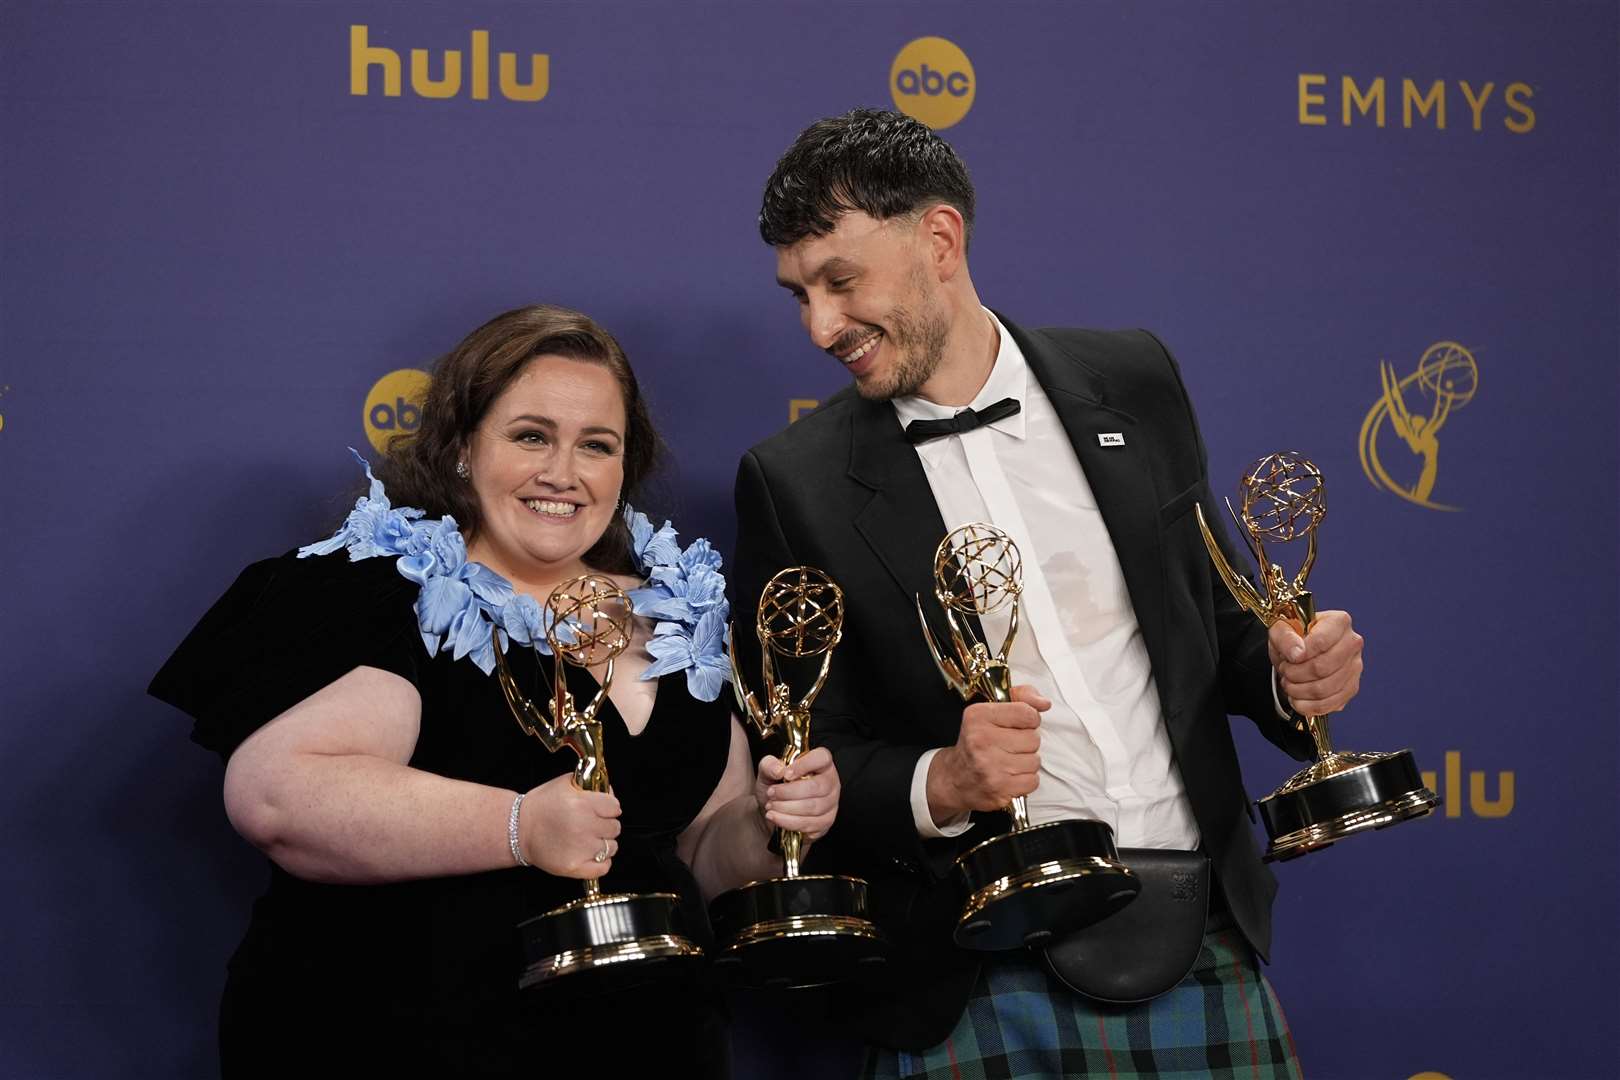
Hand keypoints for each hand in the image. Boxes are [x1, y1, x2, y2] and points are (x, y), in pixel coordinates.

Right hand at [518, 772, 620, 879]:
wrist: (517, 829)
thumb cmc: (540, 806)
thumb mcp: (565, 784)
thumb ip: (590, 785)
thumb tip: (611, 792)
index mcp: (582, 804)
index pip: (615, 807)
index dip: (609, 807)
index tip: (602, 809)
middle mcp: (583, 827)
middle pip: (615, 827)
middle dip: (605, 824)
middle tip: (591, 824)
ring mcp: (580, 849)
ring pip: (611, 847)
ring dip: (603, 843)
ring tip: (588, 839)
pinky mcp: (573, 867)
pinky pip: (603, 867)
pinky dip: (601, 862)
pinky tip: (590, 854)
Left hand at [754, 747, 839, 841]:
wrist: (773, 809)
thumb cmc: (776, 785)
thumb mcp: (767, 771)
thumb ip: (769, 765)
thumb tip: (779, 770)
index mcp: (821, 763)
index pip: (822, 758)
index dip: (805, 765)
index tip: (786, 775)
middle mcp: (830, 782)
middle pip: (816, 787)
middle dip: (788, 792)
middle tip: (771, 793)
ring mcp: (831, 803)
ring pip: (813, 808)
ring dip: (787, 808)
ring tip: (771, 806)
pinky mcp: (826, 822)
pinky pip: (810, 824)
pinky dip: (789, 822)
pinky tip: (776, 817)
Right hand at [927, 684, 1048, 822]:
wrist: (955, 778)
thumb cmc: (977, 743)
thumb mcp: (991, 710)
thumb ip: (1021, 697)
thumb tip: (1044, 703)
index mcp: (978, 716)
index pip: (1027, 713)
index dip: (1029, 719)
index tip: (1018, 725)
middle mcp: (981, 741)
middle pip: (1033, 739)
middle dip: (1026, 743)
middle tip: (1008, 746)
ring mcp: (990, 767)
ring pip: (1035, 761)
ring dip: (1026, 762)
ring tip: (1008, 761)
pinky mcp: (999, 789)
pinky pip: (1033, 781)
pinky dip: (1025, 780)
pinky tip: (1009, 776)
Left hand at [1269, 610, 1363, 715]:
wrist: (1298, 650)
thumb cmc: (1292, 636)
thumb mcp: (1280, 628)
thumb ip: (1286, 637)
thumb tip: (1298, 653)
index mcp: (1339, 622)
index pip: (1321, 642)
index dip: (1300, 654)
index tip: (1288, 658)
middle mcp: (1353, 644)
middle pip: (1323, 668)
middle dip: (1295, 674)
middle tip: (1284, 670)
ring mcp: (1355, 668)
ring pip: (1324, 689)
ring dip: (1298, 690)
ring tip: (1288, 682)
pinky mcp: (1350, 689)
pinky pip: (1328, 704)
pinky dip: (1306, 705)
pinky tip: (1296, 697)